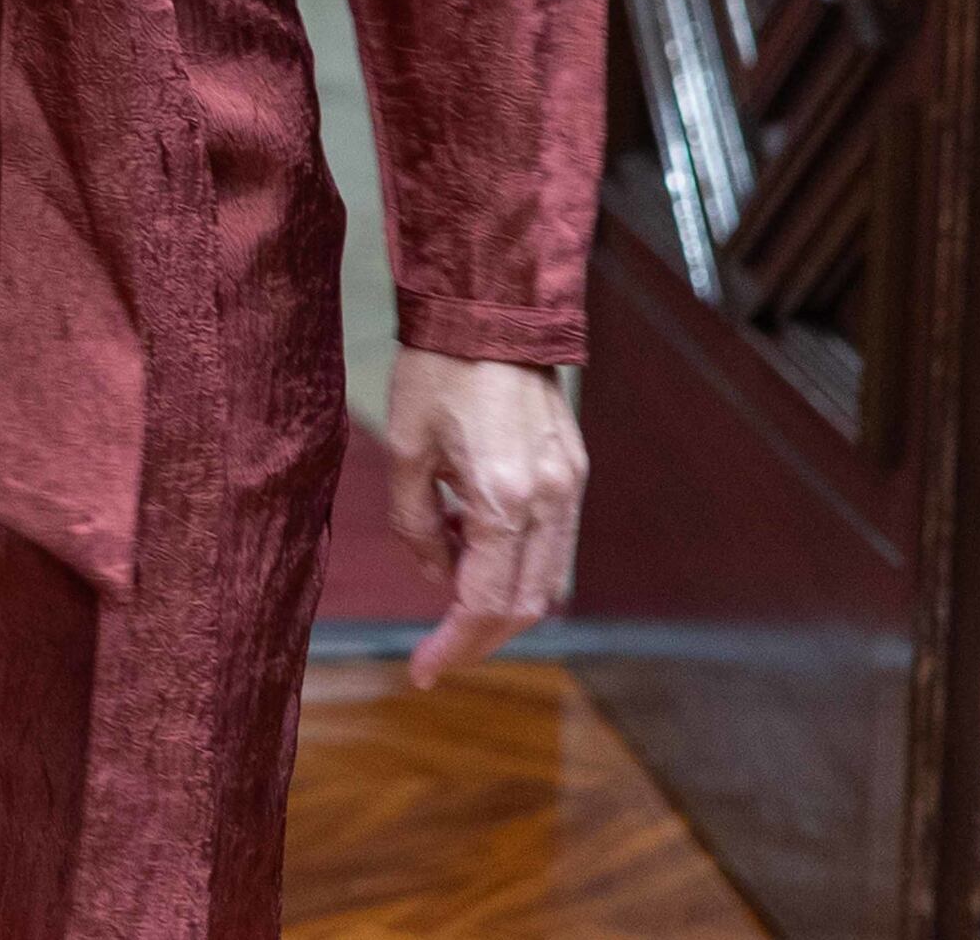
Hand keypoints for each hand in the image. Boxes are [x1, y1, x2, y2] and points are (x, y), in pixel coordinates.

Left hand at [379, 347, 586, 685]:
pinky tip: (476, 547)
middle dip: (479, 638)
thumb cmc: (437, 371)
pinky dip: (518, 565)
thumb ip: (415, 526)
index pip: (484, 602)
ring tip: (450, 594)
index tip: (422, 670)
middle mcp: (548, 500)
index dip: (453, 645)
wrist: (490, 309)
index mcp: (502, 498)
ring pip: (546, 581)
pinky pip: (554, 544)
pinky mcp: (574, 472)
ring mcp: (569, 487)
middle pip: (525, 605)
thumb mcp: (404, 451)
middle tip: (436, 654)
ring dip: (502, 603)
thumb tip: (438, 576)